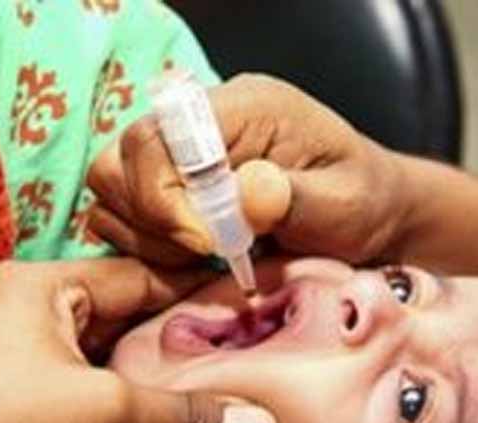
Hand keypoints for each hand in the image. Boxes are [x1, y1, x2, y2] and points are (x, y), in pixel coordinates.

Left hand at [0, 258, 277, 422]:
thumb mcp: (107, 412)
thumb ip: (185, 416)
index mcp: (34, 286)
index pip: (133, 276)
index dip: (190, 290)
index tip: (243, 300)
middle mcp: (11, 309)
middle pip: (111, 316)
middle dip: (164, 337)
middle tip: (229, 350)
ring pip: (88, 357)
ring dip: (134, 375)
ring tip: (197, 385)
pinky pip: (66, 389)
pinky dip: (103, 401)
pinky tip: (139, 418)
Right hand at [86, 73, 412, 265]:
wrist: (367, 214)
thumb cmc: (361, 204)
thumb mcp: (345, 205)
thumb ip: (296, 199)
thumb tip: (248, 191)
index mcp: (242, 107)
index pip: (157, 136)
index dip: (164, 198)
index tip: (209, 243)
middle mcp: (198, 121)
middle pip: (118, 161)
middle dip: (153, 221)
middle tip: (205, 252)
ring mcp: (176, 154)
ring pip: (110, 191)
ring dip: (147, 238)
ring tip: (204, 256)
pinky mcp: (165, 186)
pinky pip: (118, 217)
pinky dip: (145, 248)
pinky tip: (192, 261)